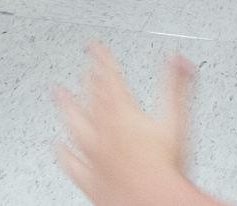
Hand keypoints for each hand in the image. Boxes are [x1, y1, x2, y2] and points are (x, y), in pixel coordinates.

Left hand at [55, 46, 195, 205]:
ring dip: (67, 107)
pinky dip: (63, 153)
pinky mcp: (89, 178)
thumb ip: (177, 86)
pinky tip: (58, 147)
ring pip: (75, 125)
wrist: (151, 201)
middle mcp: (103, 132)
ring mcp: (93, 155)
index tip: (94, 47)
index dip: (102, 59)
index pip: (109, 78)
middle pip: (91, 99)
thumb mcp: (176, 119)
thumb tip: (178, 60)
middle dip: (87, 80)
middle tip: (83, 66)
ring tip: (58, 93)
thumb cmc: (164, 166)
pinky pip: (71, 162)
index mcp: (123, 114)